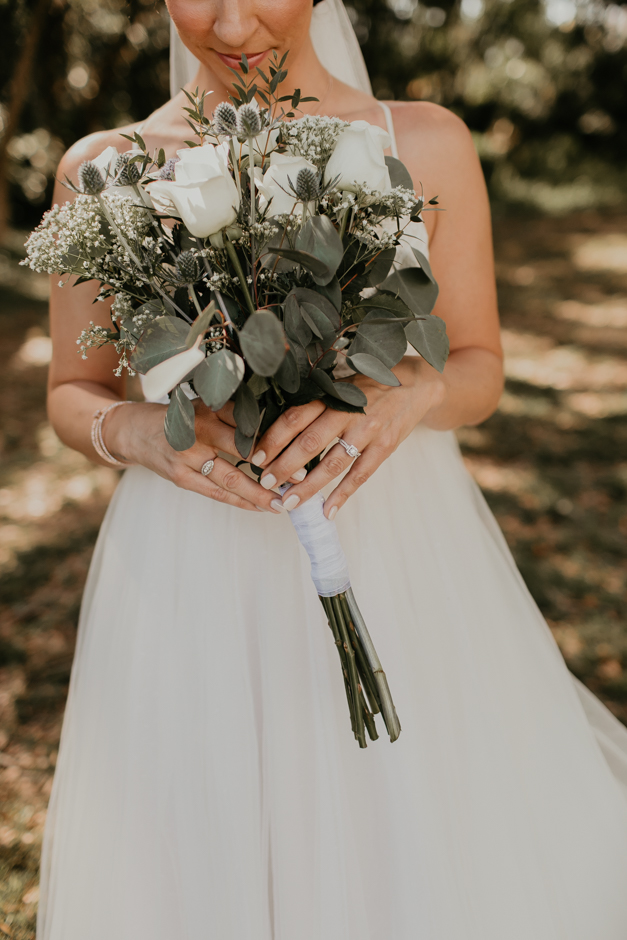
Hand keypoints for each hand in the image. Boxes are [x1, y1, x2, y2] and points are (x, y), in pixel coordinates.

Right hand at [105, 398, 306, 512]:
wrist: (133, 432)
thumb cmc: (179, 418)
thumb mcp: (204, 405)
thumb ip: (235, 414)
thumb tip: (279, 425)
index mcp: (208, 407)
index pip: (247, 419)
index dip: (276, 432)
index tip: (302, 441)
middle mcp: (198, 429)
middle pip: (244, 448)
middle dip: (275, 464)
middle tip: (302, 476)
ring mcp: (187, 455)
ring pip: (232, 477)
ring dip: (261, 492)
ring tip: (285, 502)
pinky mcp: (181, 477)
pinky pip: (217, 493)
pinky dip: (241, 501)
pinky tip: (261, 508)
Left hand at [251, 357, 445, 517]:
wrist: (417, 385)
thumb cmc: (370, 385)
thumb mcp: (341, 384)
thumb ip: (315, 402)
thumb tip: (276, 425)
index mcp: (333, 395)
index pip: (295, 418)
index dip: (273, 439)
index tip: (256, 457)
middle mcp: (349, 412)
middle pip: (309, 443)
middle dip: (284, 467)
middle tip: (266, 483)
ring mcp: (368, 431)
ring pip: (332, 464)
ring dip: (308, 486)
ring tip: (289, 502)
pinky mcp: (385, 447)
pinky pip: (360, 476)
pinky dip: (343, 495)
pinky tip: (328, 511)